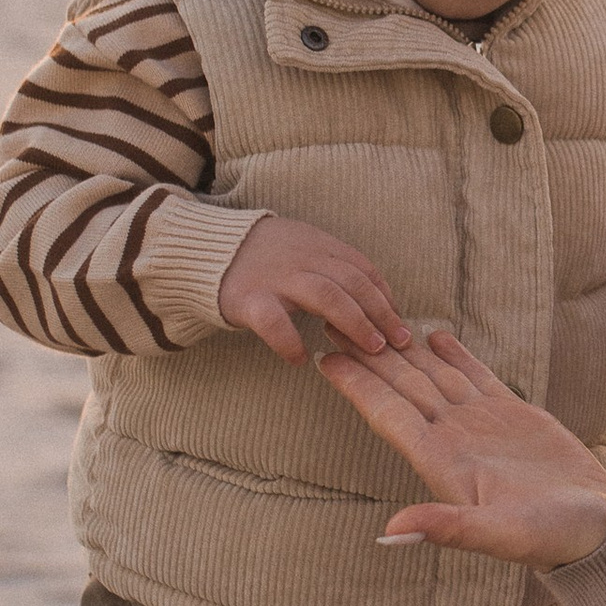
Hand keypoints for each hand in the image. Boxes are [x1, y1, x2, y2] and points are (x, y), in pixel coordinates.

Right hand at [218, 214, 411, 363]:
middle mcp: (302, 258)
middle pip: (352, 282)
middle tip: (399, 342)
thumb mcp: (302, 247)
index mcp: (317, 245)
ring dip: (355, 323)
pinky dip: (290, 342)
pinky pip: (274, 322)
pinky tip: (300, 359)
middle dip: (380, 313)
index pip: (362, 269)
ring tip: (371, 350)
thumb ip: (333, 266)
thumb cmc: (262, 256)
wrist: (205, 248)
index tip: (400, 322)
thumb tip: (376, 298)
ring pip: (326, 296)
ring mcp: (276, 278)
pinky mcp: (249, 299)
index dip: (386, 297)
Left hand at [320, 330, 605, 564]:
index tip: (324, 358)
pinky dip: (454, 353)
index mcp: (443, 463)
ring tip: (373, 319)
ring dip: (403, 350)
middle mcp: (454, 440)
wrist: (596, 531)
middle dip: (368, 356)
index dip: (357, 386)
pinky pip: (474, 376)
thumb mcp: (499, 536)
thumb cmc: (550, 539)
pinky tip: (435, 334)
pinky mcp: (514, 415)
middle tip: (333, 320)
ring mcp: (481, 425)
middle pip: (402, 388)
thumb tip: (391, 531)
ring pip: (432, 377)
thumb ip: (447, 529)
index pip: (389, 415)